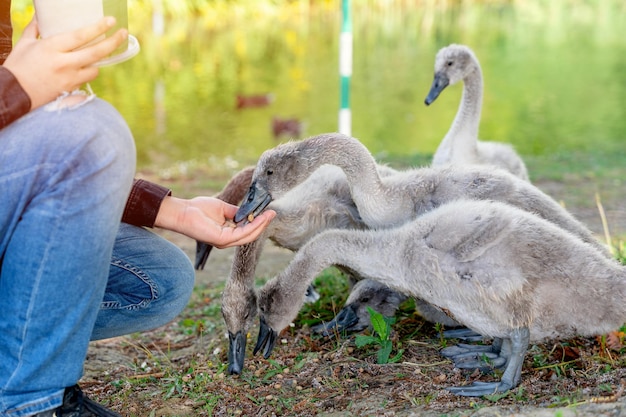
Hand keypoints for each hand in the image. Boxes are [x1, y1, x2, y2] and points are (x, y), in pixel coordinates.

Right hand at [3, 16, 127, 109]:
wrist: (14, 94)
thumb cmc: (17, 67)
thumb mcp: (24, 44)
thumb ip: (35, 29)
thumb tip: (40, 16)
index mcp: (51, 48)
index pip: (80, 36)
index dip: (98, 28)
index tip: (111, 21)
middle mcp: (63, 63)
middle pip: (96, 53)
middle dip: (113, 42)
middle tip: (124, 33)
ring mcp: (69, 78)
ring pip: (95, 68)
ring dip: (99, 60)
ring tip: (101, 51)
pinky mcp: (71, 89)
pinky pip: (86, 79)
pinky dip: (88, 71)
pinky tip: (86, 66)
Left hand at [154, 195, 275, 247]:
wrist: (184, 212)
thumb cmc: (198, 209)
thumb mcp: (223, 209)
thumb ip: (236, 212)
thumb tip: (248, 212)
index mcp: (227, 234)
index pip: (247, 231)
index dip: (258, 222)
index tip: (268, 212)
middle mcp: (227, 240)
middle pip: (251, 235)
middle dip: (263, 224)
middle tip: (273, 213)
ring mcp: (225, 241)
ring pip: (249, 235)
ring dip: (261, 225)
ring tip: (269, 215)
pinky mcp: (222, 239)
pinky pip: (242, 233)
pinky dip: (253, 225)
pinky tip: (259, 218)